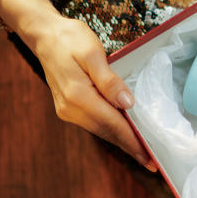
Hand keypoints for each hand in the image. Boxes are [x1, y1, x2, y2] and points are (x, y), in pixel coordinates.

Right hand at [0, 0, 154, 170]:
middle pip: (107, 132)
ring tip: (142, 153)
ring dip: (121, 141)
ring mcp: (67, 110)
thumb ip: (109, 80)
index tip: (149, 155)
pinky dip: (111, 131)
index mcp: (78, 95)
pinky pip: (94, 124)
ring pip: (100, 130)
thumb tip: (127, 103)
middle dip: (130, 147)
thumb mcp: (92, 53)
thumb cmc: (70, 39)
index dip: (132, 140)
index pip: (112, 123)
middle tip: (152, 162)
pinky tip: (124, 135)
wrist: (44, 35)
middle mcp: (71, 108)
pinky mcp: (67, 107)